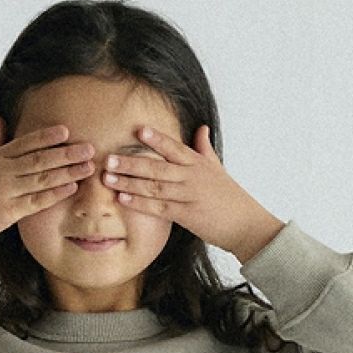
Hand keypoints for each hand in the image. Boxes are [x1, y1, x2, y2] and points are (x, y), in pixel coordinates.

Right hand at [0, 116, 96, 247]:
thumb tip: (0, 118)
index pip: (25, 143)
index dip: (46, 136)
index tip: (66, 131)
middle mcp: (2, 172)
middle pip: (39, 159)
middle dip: (66, 153)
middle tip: (89, 148)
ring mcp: (5, 191)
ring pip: (41, 178)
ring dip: (67, 171)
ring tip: (88, 166)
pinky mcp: (8, 212)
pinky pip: (36, 201)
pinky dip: (55, 193)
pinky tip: (72, 188)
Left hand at [100, 124, 270, 256]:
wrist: (245, 224)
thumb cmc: (230, 197)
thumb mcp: (218, 169)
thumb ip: (204, 149)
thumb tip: (201, 128)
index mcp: (198, 164)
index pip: (174, 148)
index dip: (156, 139)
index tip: (138, 130)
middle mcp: (192, 177)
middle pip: (157, 167)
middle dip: (131, 163)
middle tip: (108, 159)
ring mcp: (189, 196)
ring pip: (154, 187)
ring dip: (129, 183)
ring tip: (108, 178)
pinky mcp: (187, 215)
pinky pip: (159, 208)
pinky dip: (140, 203)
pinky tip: (123, 199)